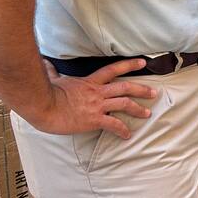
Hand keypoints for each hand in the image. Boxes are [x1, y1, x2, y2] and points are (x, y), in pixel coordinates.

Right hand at [26, 59, 156, 138]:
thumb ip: (52, 71)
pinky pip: (113, 125)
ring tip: (147, 114)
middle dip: (142, 90)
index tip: (143, 62)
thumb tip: (46, 63)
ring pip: (124, 104)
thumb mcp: (52, 79)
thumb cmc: (45, 93)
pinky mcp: (94, 120)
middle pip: (125, 87)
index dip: (129, 65)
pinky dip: (122, 130)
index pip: (113, 69)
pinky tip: (127, 135)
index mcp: (89, 82)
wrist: (43, 106)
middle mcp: (97, 92)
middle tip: (154, 93)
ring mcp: (97, 106)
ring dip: (138, 109)